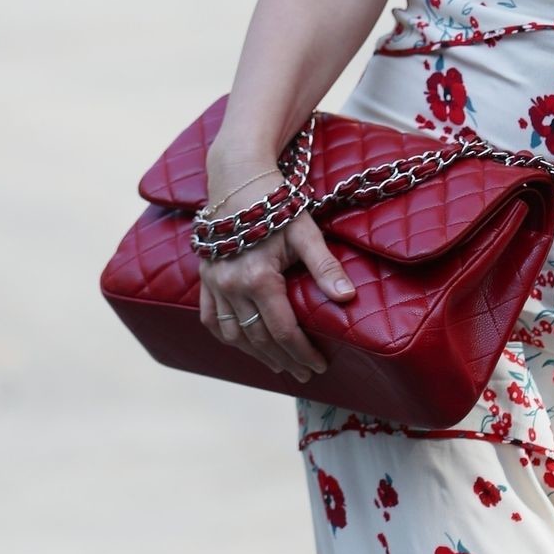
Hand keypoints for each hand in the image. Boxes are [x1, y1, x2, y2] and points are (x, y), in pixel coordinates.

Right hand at [197, 203, 355, 386]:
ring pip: (234, 335)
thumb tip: (348, 298)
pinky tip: (244, 345)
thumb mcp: (306, 233)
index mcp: (259, 279)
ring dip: (256, 354)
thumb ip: (326, 268)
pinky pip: (211, 320)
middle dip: (284, 359)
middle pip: (260, 339)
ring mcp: (215, 285)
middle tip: (304, 373)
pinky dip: (228, 337)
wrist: (238, 180)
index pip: (284, 331)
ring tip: (279, 365)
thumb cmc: (277, 205)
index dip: (303, 352)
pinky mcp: (206, 279)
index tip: (318, 366)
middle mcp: (232, 287)